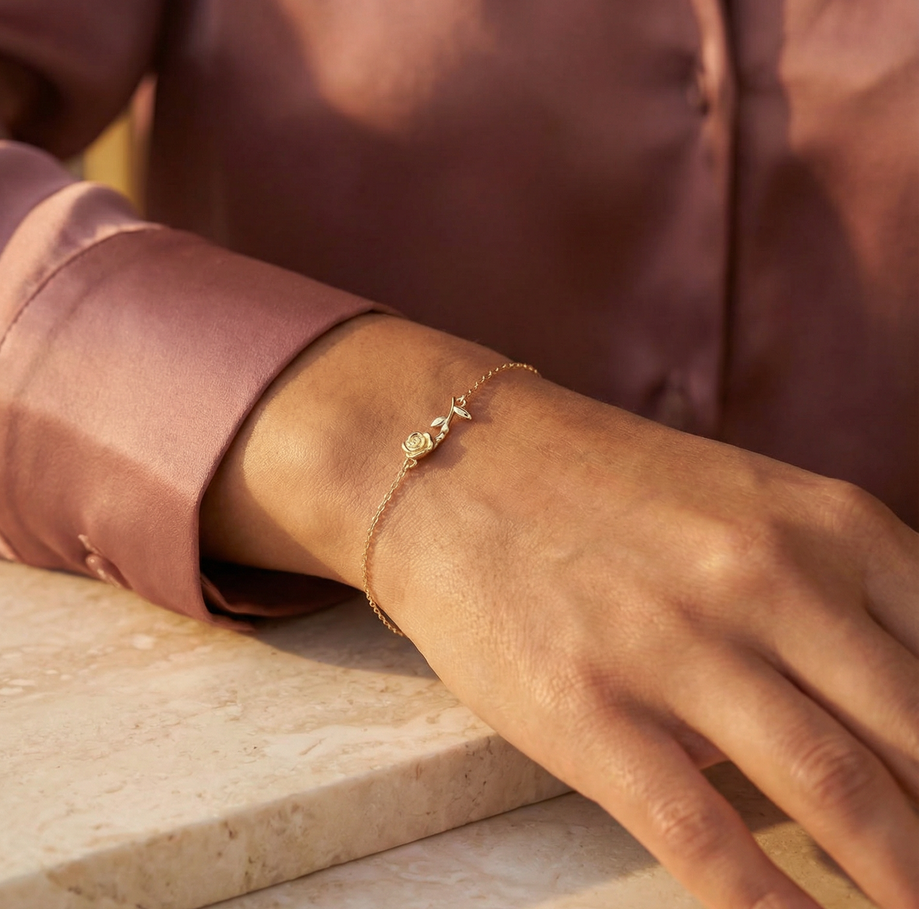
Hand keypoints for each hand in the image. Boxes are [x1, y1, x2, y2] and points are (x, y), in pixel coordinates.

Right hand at [203, 315, 918, 908]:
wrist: (456, 464)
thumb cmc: (603, 485)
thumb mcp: (745, 501)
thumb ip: (833, 592)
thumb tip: (894, 718)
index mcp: (823, 524)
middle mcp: (765, 579)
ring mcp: (674, 644)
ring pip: (838, 794)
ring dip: (899, 881)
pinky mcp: (588, 708)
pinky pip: (708, 837)